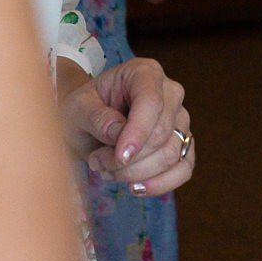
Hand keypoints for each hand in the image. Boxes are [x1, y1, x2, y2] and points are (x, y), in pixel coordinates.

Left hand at [61, 58, 194, 196]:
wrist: (88, 122)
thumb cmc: (84, 109)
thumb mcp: (77, 108)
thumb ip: (97, 118)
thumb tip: (118, 134)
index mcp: (145, 73)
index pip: (151, 102)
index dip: (138, 132)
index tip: (119, 156)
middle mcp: (170, 93)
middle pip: (162, 133)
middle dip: (129, 159)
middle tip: (98, 162)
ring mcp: (180, 119)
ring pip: (172, 155)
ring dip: (136, 173)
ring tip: (108, 170)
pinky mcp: (183, 143)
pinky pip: (184, 168)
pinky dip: (161, 183)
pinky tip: (136, 187)